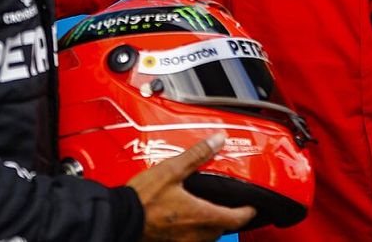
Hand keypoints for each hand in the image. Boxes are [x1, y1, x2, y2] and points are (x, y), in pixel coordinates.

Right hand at [127, 133, 255, 241]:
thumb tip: (217, 140)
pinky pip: (191, 239)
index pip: (237, 218)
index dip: (247, 211)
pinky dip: (194, 229)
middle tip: (229, 203)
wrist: (120, 218)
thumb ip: (197, 155)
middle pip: (223, 227)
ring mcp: (183, 241)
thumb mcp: (172, 169)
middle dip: (228, 216)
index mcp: (202, 215)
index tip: (251, 205)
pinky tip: (185, 217)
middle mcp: (196, 233)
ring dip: (211, 224)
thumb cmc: (143, 198)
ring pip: (207, 236)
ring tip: (207, 208)